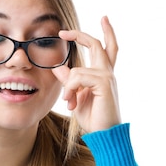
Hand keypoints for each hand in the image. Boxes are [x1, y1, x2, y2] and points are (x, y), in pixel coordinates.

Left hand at [52, 16, 120, 132]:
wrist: (105, 134)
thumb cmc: (94, 119)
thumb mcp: (76, 97)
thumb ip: (69, 81)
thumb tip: (58, 67)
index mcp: (102, 75)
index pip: (103, 49)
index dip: (93, 36)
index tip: (74, 31)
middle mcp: (107, 72)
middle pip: (97, 44)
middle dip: (80, 35)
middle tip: (63, 32)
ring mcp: (107, 76)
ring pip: (77, 69)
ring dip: (67, 87)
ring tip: (68, 103)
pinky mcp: (104, 83)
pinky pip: (77, 77)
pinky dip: (70, 89)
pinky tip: (71, 102)